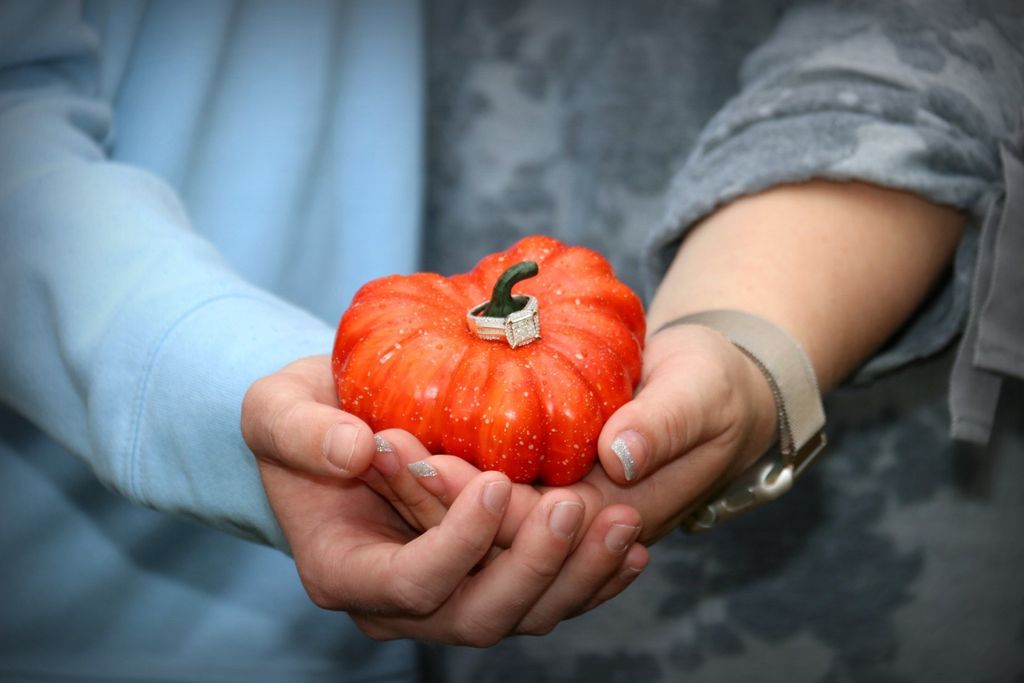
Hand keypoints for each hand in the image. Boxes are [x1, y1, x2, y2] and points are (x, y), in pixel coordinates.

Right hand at [241, 355, 648, 643]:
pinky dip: (591, 578)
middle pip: (479, 617)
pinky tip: (630, 546)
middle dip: (534, 569)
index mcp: (347, 573)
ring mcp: (450, 596)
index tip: (497, 482)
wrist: (334, 428)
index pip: (412, 585)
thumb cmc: (301, 418)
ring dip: (578, 577)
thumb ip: (301, 432)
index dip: (459, 545)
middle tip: (577, 509)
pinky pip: (546, 597)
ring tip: (622, 523)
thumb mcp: (276, 410)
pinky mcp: (487, 576)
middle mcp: (402, 603)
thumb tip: (354, 450)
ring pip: (523, 616)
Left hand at [364, 324, 777, 544]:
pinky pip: (482, 496)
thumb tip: (618, 456)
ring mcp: (554, 513)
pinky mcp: (539, 487)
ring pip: (475, 525)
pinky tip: (394, 440)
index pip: (533, 527)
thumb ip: (665, 426)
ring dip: (424, 494)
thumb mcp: (700, 395)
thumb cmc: (714, 387)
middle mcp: (575, 530)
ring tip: (375, 447)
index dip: (474, 503)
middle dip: (430, 500)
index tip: (420, 456)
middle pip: (489, 537)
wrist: (713, 385)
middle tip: (379, 449)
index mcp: (617, 517)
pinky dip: (440, 476)